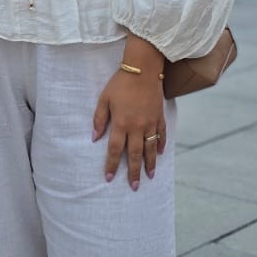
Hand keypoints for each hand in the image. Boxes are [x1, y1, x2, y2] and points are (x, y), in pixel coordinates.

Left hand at [92, 69, 165, 189]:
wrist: (143, 68)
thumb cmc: (120, 83)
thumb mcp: (104, 99)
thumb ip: (99, 119)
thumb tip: (94, 138)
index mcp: (121, 123)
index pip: (114, 150)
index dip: (111, 165)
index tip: (109, 178)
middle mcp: (136, 127)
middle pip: (135, 154)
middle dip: (134, 172)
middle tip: (134, 187)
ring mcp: (150, 123)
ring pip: (151, 148)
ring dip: (150, 164)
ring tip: (150, 176)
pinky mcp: (159, 116)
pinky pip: (162, 134)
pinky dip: (161, 145)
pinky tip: (161, 154)